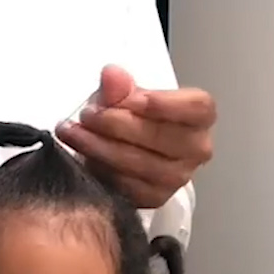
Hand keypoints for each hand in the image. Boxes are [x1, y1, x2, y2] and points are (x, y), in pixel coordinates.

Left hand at [55, 65, 215, 208]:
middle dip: (117, 124)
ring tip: (73, 132)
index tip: (131, 98)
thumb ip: (120, 85)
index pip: (196, 108)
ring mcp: (177, 177)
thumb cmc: (132, 115)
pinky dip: (101, 170)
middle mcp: (195, 148)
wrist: (125, 144)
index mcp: (199, 116)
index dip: (164, 103)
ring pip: (140, 164)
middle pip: (161, 136)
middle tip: (88, 114)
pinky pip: (127, 187)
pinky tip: (82, 156)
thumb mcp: (124, 93)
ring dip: (100, 148)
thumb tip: (112, 76)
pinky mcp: (155, 197)